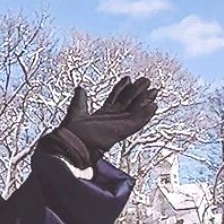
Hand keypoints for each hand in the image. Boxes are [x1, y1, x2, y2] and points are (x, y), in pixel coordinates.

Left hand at [38, 77, 158, 168]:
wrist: (70, 145)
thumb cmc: (71, 133)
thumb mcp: (77, 111)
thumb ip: (80, 101)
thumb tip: (80, 88)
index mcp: (101, 116)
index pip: (115, 100)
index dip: (121, 89)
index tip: (128, 78)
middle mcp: (111, 121)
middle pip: (128, 104)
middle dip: (136, 92)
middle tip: (146, 80)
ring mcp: (118, 126)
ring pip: (135, 111)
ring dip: (144, 101)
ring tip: (153, 89)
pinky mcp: (121, 132)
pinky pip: (136, 122)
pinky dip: (145, 114)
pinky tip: (153, 105)